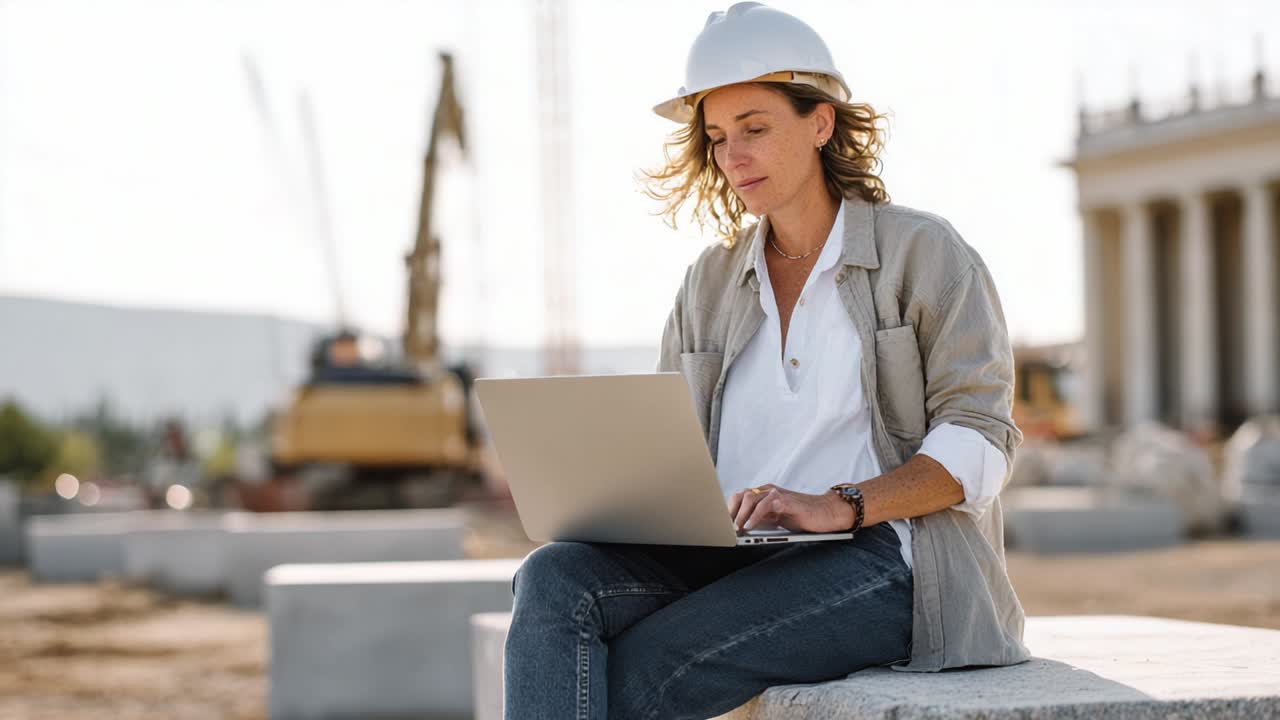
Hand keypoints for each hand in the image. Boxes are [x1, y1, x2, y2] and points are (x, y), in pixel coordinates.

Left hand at [726, 484, 853, 533]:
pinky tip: (750, 526)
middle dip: (730, 513)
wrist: (827, 513)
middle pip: (740, 496)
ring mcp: (777, 494)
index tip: (721, 526)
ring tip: (736, 529)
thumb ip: (761, 520)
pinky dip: (755, 516)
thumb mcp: (777, 519)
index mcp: (764, 495)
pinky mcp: (786, 500)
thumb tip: (740, 530)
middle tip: (726, 529)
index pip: (739, 498)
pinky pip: (765, 505)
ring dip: (740, 515)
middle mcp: (768, 491)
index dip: (728, 511)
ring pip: (750, 498)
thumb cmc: (804, 517)